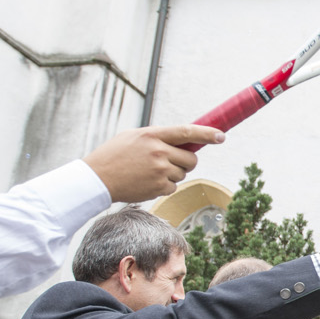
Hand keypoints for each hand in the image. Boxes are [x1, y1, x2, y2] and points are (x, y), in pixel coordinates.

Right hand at [84, 125, 222, 202]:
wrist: (98, 178)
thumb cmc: (114, 155)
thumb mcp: (134, 136)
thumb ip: (157, 137)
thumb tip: (182, 140)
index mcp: (153, 135)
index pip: (187, 131)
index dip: (207, 133)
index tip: (221, 136)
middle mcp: (159, 151)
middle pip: (191, 159)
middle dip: (186, 162)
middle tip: (171, 162)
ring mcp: (160, 170)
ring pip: (182, 174)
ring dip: (173, 174)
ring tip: (150, 172)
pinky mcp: (158, 187)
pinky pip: (174, 187)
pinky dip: (164, 186)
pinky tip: (147, 182)